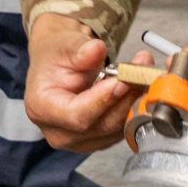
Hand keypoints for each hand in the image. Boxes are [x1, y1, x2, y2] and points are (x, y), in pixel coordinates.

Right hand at [24, 12, 148, 152]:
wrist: (58, 64)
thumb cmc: (57, 56)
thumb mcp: (64, 45)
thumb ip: (80, 50)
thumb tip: (96, 50)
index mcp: (42, 109)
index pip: (76, 115)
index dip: (103, 100)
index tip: (122, 80)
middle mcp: (59, 133)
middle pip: (101, 125)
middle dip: (126, 96)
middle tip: (142, 69)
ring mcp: (80, 141)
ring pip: (117, 128)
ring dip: (136, 100)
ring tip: (144, 71)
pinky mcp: (99, 140)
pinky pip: (123, 129)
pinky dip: (136, 107)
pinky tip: (141, 85)